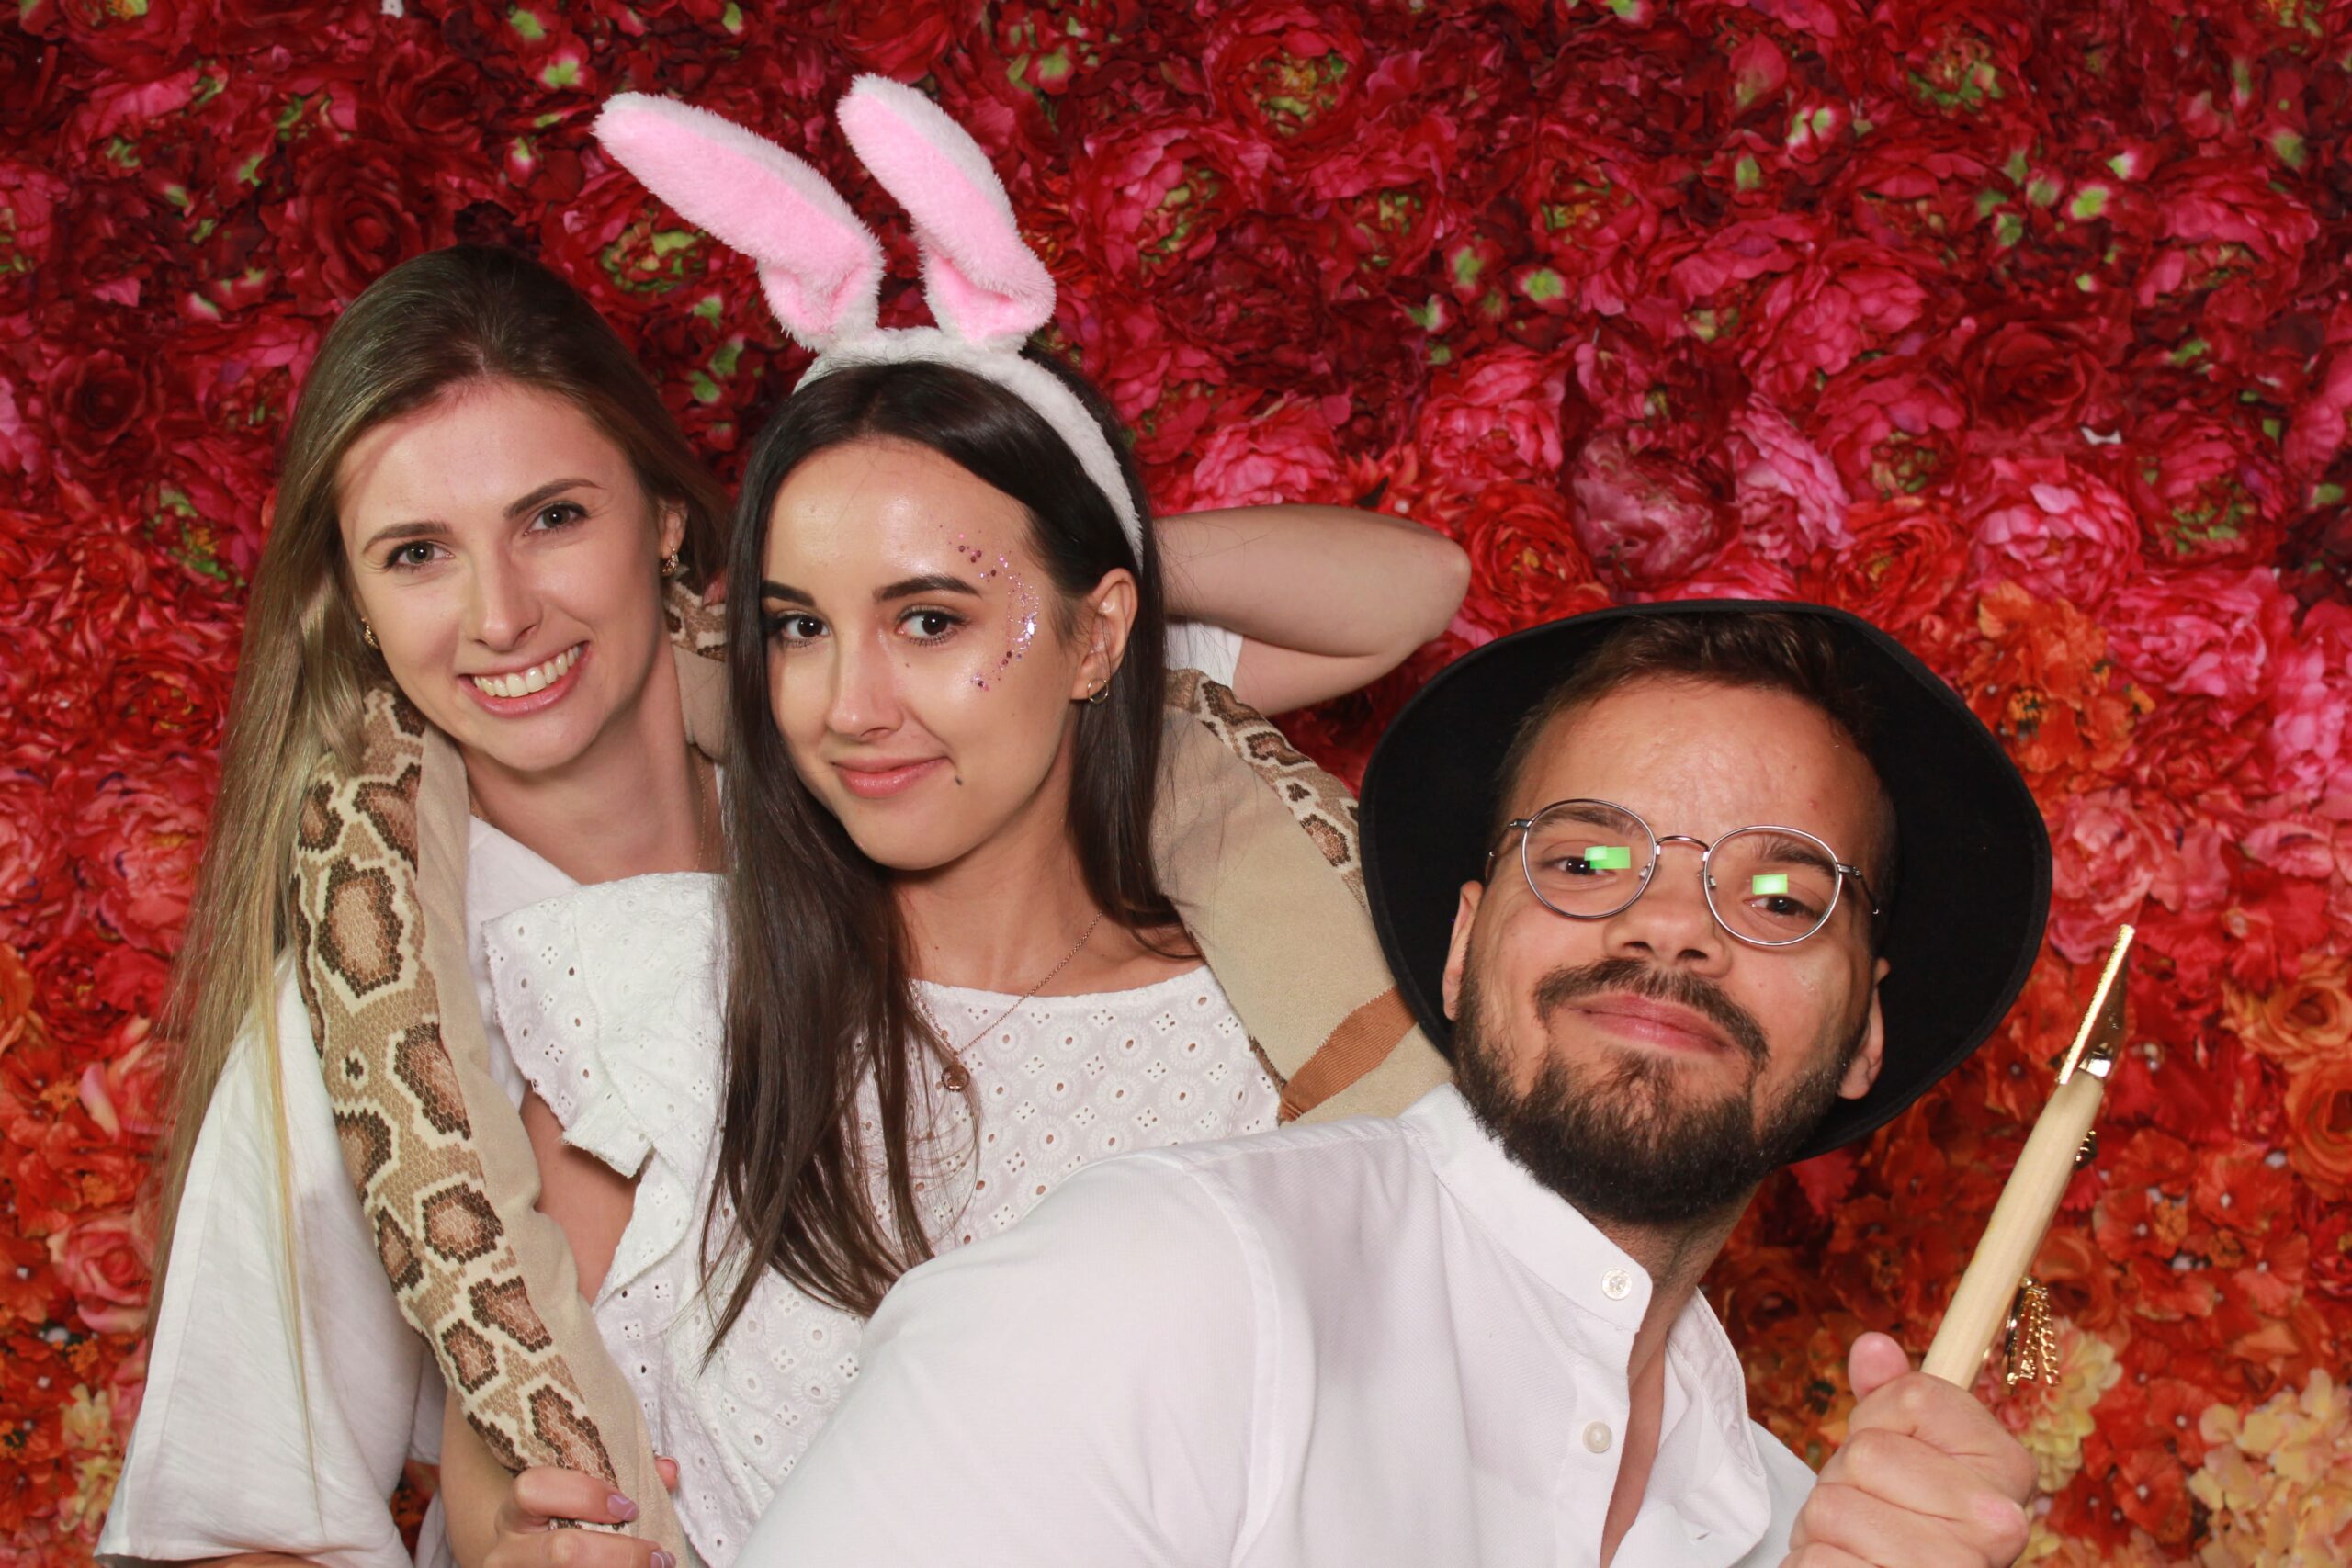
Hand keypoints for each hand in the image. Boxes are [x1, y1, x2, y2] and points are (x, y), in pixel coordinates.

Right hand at [482, 1458, 680, 1567]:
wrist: (531, 1567)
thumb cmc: (565, 1528)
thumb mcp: (579, 1504)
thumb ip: (623, 1481)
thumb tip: (667, 1469)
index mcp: (517, 1512)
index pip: (534, 1489)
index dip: (586, 1495)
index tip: (628, 1507)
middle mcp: (508, 1552)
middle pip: (562, 1551)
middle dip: (620, 1554)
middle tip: (657, 1556)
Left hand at [1783, 1332, 2034, 1567]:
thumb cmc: (1908, 1521)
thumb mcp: (1909, 1452)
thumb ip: (1893, 1397)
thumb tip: (1873, 1347)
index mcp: (2007, 1467)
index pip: (1916, 1396)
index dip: (1878, 1418)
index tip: (1894, 1454)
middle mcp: (1998, 1522)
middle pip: (1863, 1454)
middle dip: (1843, 1479)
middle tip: (1869, 1510)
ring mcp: (1954, 1567)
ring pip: (1829, 1509)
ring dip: (1822, 1528)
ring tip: (1856, 1544)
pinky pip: (1815, 1561)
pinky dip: (1814, 1563)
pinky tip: (1851, 1567)